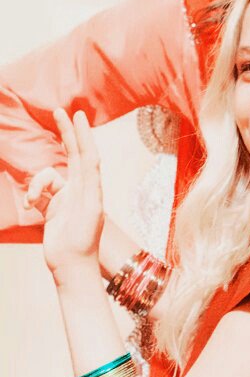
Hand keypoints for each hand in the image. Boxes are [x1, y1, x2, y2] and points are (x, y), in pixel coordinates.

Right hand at [26, 109, 104, 278]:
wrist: (70, 265)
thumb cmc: (82, 240)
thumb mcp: (89, 208)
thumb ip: (87, 182)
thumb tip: (89, 157)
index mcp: (92, 187)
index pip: (88, 154)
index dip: (83, 134)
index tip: (78, 115)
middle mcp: (80, 189)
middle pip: (72, 154)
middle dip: (66, 133)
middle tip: (59, 111)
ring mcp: (64, 198)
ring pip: (45, 175)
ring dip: (35, 184)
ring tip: (33, 200)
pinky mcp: (50, 208)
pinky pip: (36, 191)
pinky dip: (30, 194)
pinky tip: (30, 206)